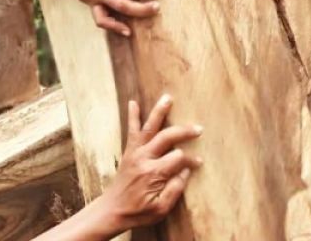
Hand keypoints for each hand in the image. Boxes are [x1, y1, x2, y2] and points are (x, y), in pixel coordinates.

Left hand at [89, 95, 203, 232]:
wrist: (112, 211)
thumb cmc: (138, 212)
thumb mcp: (161, 209)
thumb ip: (175, 189)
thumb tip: (185, 171)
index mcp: (153, 173)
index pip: (178, 157)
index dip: (191, 159)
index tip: (198, 163)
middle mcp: (144, 158)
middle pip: (167, 137)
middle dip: (184, 131)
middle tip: (198, 129)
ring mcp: (135, 153)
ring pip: (149, 128)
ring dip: (159, 112)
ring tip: (167, 98)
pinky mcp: (129, 152)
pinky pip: (131, 131)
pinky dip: (132, 116)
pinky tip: (133, 102)